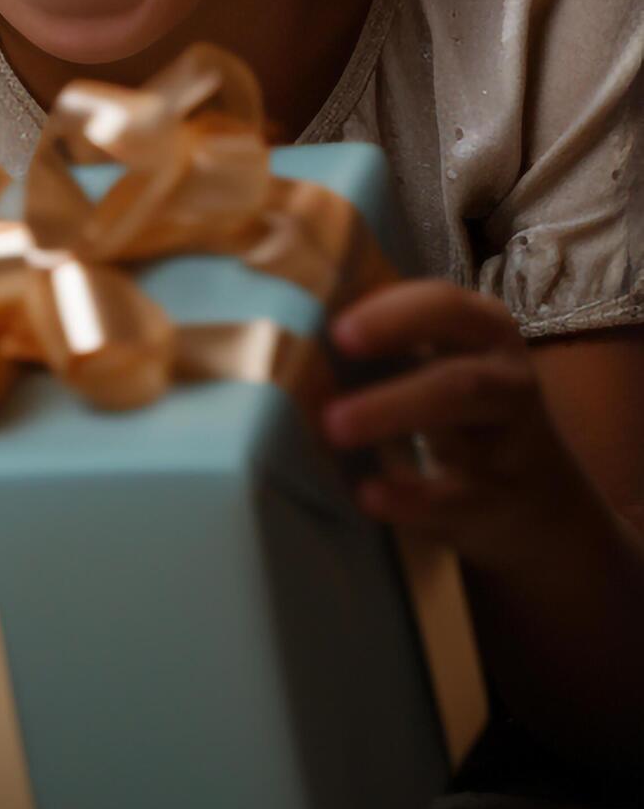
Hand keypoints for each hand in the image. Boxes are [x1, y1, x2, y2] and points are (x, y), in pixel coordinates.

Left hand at [325, 281, 615, 572]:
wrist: (533, 499)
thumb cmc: (454, 412)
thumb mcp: (433, 366)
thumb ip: (374, 343)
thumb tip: (274, 325)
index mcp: (482, 334)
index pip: (447, 308)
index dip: (393, 315)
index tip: (336, 330)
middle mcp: (507, 381)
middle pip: (460, 375)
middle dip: (392, 384)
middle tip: (324, 390)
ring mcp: (511, 443)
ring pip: (464, 421)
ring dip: (393, 417)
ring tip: (334, 430)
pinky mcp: (500, 500)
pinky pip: (459, 498)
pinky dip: (412, 498)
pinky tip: (368, 495)